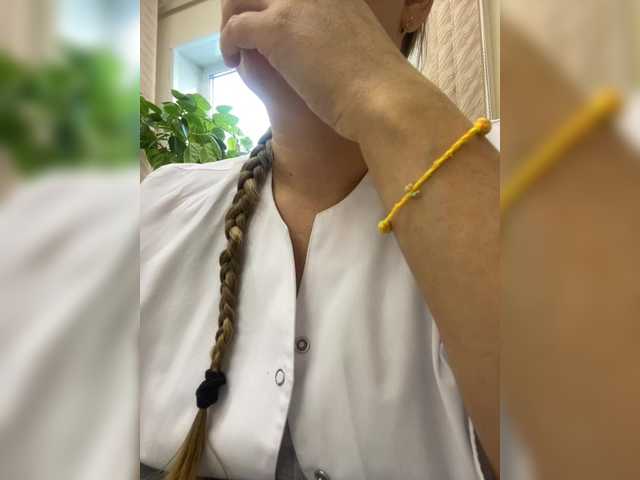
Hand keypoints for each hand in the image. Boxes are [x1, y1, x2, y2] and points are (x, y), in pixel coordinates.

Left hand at [219, 0, 417, 139]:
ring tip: (235, 47)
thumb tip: (328, 52)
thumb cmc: (378, 85)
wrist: (382, 97)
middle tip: (242, 33)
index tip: (265, 22)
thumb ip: (339, 37)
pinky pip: (235, 27)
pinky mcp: (276, 29)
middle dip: (244, 5)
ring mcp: (293, 5)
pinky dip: (227, 43)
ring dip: (230, 21)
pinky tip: (232, 63)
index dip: (271, 4)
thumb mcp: (358, 46)